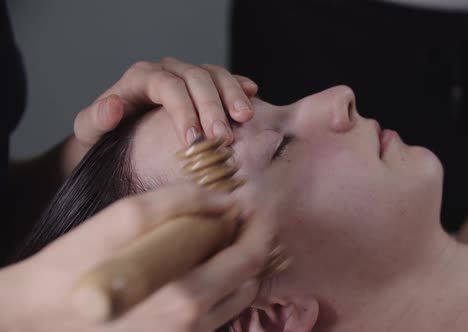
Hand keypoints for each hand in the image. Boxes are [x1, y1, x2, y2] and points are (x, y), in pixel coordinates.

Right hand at [0, 182, 273, 331]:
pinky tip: (195, 268)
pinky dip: (217, 288)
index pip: (249, 259)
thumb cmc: (74, 264)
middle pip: (248, 281)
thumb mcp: (124, 218)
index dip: (260, 228)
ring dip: (235, 269)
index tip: (255, 208)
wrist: (37, 315)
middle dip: (250, 246)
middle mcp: (192, 325)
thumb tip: (223, 201)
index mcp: (186, 296)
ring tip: (216, 243)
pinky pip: (213, 316)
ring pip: (234, 301)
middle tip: (237, 222)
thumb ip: (181, 203)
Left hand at [66, 59, 257, 172]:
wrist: (117, 140)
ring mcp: (188, 76)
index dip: (183, 110)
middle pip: (196, 79)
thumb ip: (94, 120)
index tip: (193, 140)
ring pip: (215, 75)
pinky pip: (226, 79)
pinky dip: (239, 86)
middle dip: (212, 108)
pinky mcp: (205, 87)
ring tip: (244, 119)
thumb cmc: (104, 138)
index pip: (167, 86)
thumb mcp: (89, 131)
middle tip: (222, 139)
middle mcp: (167, 71)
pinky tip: (252, 96)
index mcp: (140, 78)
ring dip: (232, 96)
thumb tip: (113, 108)